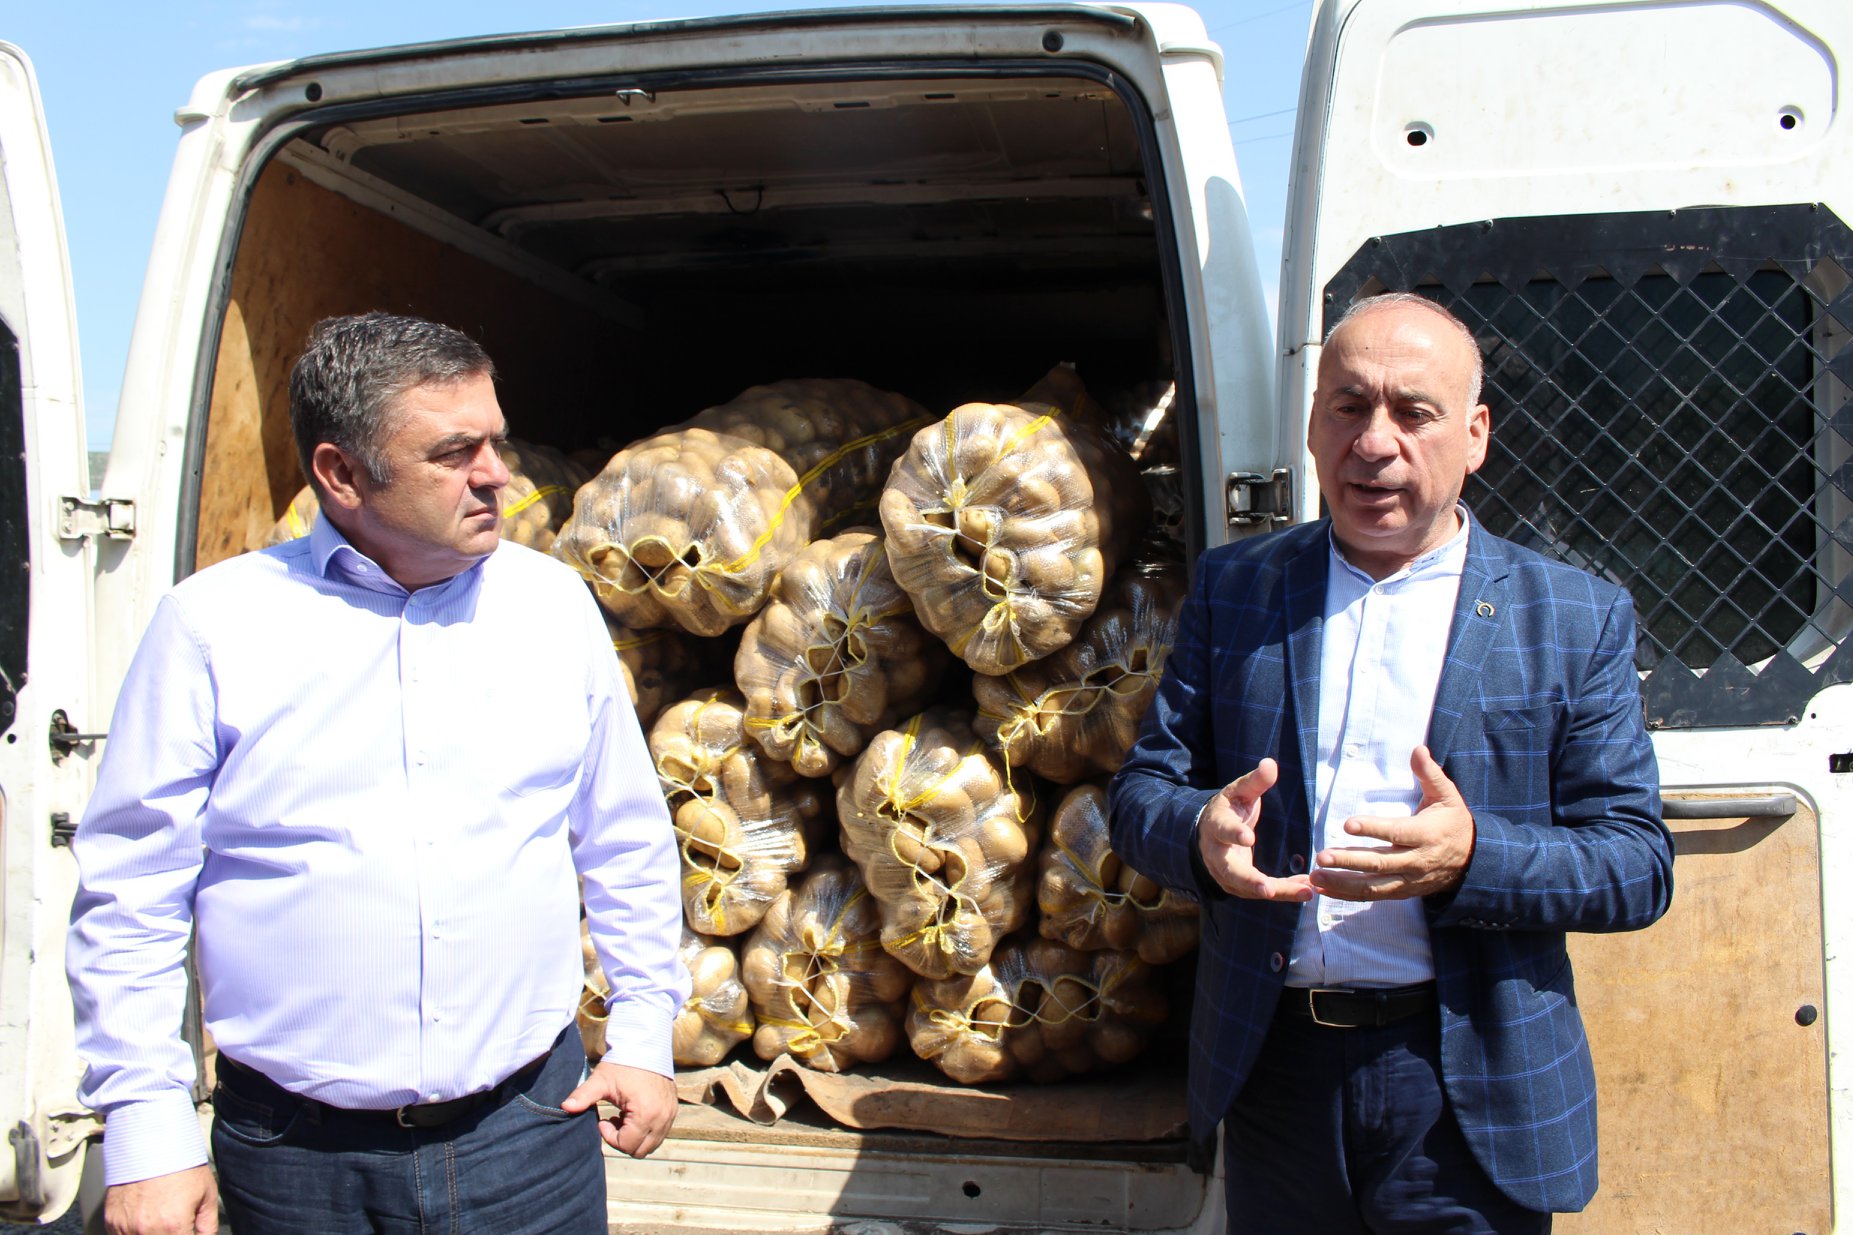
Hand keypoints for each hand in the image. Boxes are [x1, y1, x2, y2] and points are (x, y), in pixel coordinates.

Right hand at [104, 1164, 217, 1234]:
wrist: (151, 1144)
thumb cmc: (181, 1166)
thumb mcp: (207, 1194)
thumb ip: (208, 1225)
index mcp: (173, 1226)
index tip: (187, 1230)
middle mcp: (146, 1231)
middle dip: (171, 1234)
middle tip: (174, 1225)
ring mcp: (125, 1227)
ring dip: (151, 1234)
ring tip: (160, 1218)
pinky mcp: (111, 1221)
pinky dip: (133, 1233)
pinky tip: (144, 1220)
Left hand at [561, 1061, 676, 1157]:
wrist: (646, 1045)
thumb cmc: (623, 1063)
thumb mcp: (601, 1080)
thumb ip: (583, 1096)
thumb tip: (564, 1107)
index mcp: (645, 1113)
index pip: (627, 1145)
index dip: (610, 1137)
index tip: (603, 1120)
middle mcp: (661, 1117)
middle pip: (641, 1150)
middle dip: (623, 1141)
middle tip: (612, 1122)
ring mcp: (669, 1114)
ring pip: (652, 1144)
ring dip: (635, 1137)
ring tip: (623, 1118)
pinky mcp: (673, 1109)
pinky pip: (660, 1133)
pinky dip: (646, 1130)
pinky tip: (633, 1114)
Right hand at [1197, 758, 1313, 901]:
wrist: (1209, 833)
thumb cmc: (1228, 810)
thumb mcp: (1238, 792)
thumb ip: (1254, 781)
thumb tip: (1270, 763)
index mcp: (1216, 826)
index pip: (1223, 830)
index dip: (1234, 834)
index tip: (1249, 838)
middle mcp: (1218, 855)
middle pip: (1232, 871)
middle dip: (1250, 881)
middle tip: (1268, 888)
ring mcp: (1227, 875)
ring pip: (1250, 888)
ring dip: (1278, 891)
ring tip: (1305, 891)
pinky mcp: (1240, 887)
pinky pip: (1263, 892)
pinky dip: (1285, 892)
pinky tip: (1307, 889)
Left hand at [1310, 746, 1473, 900]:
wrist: (1472, 860)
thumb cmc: (1452, 822)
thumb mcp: (1447, 796)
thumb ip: (1430, 774)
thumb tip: (1417, 749)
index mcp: (1426, 834)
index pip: (1396, 833)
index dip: (1373, 829)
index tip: (1348, 825)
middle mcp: (1416, 860)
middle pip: (1380, 864)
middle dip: (1349, 861)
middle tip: (1322, 856)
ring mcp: (1408, 880)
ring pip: (1373, 886)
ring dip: (1342, 883)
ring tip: (1315, 876)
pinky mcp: (1402, 892)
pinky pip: (1373, 896)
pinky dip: (1347, 895)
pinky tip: (1324, 889)